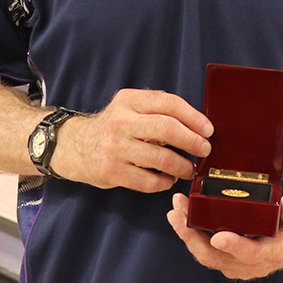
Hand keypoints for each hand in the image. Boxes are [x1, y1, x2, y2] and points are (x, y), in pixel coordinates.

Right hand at [50, 89, 212, 192]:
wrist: (74, 146)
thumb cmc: (113, 127)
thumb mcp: (130, 108)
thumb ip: (157, 111)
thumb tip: (198, 125)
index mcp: (129, 100)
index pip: (169, 103)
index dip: (193, 117)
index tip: (208, 130)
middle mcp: (121, 121)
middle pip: (167, 128)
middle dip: (192, 141)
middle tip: (205, 150)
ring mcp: (115, 147)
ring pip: (160, 158)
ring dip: (182, 166)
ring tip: (189, 169)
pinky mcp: (111, 171)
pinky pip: (148, 181)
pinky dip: (164, 182)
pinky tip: (167, 179)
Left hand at [166, 190, 282, 279]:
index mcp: (274, 252)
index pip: (251, 253)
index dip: (233, 246)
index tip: (217, 235)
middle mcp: (254, 263)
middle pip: (218, 258)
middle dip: (194, 237)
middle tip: (179, 213)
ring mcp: (239, 262)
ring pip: (207, 256)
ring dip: (187, 235)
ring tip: (175, 211)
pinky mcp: (229, 256)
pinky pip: (206, 250)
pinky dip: (191, 234)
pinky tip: (182, 215)